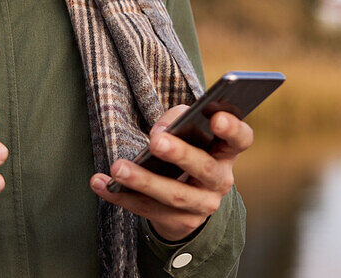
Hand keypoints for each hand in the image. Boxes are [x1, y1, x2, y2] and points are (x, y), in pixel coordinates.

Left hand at [89, 105, 253, 241]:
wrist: (188, 196)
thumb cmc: (188, 149)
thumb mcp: (189, 131)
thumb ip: (178, 119)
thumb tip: (159, 132)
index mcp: (227, 152)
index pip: (240, 139)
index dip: (232, 129)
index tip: (216, 117)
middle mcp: (220, 181)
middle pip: (204, 169)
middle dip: (180, 155)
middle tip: (156, 141)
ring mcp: (202, 206)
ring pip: (174, 195)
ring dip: (144, 181)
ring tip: (118, 168)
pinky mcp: (179, 223)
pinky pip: (148, 210)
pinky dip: (121, 196)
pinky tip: (100, 183)